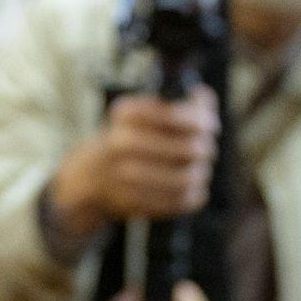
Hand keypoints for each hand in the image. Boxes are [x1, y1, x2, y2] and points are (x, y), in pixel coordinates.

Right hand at [51, 87, 218, 233]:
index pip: (177, 116)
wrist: (90, 176)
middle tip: (208, 148)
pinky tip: (194, 186)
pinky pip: (178, 201)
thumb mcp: (141, 112)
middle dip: (206, 148)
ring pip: (186, 178)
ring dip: (201, 172)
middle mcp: (122, 143)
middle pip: (188, 148)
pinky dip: (194, 194)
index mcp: (125, 115)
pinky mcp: (133, 203)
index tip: (210, 125)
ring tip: (201, 168)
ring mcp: (125, 176)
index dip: (202, 120)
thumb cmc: (127, 139)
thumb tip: (204, 97)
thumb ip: (177, 102)